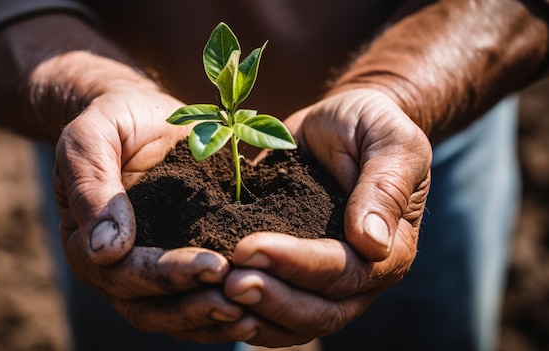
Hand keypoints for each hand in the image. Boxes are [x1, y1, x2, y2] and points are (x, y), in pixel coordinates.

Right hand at [50, 53, 245, 341]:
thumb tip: (106, 250)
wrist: (139, 115)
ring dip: (211, 319)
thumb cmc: (113, 122)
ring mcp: (148, 271)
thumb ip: (92, 187)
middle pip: (149, 308)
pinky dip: (220, 312)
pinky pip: (195, 299)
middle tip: (240, 300)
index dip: (168, 275)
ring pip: (174, 315)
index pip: (124, 273)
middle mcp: (116, 267)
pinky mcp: (178, 265)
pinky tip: (255, 310)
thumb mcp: (91, 139)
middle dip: (195, 306)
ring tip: (253, 314)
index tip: (214, 266)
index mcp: (88, 242)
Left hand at [223, 88, 431, 345]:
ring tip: (218, 294)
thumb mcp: (389, 142)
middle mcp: (361, 276)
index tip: (249, 248)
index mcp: (391, 248)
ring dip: (257, 313)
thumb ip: (384, 187)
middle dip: (272, 298)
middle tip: (228, 282)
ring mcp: (326, 281)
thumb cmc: (371, 126)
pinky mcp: (296, 274)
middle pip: (320, 311)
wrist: (342, 122)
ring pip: (296, 322)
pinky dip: (248, 312)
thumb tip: (372, 243)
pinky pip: (276, 310)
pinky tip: (215, 300)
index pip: (344, 272)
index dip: (297, 265)